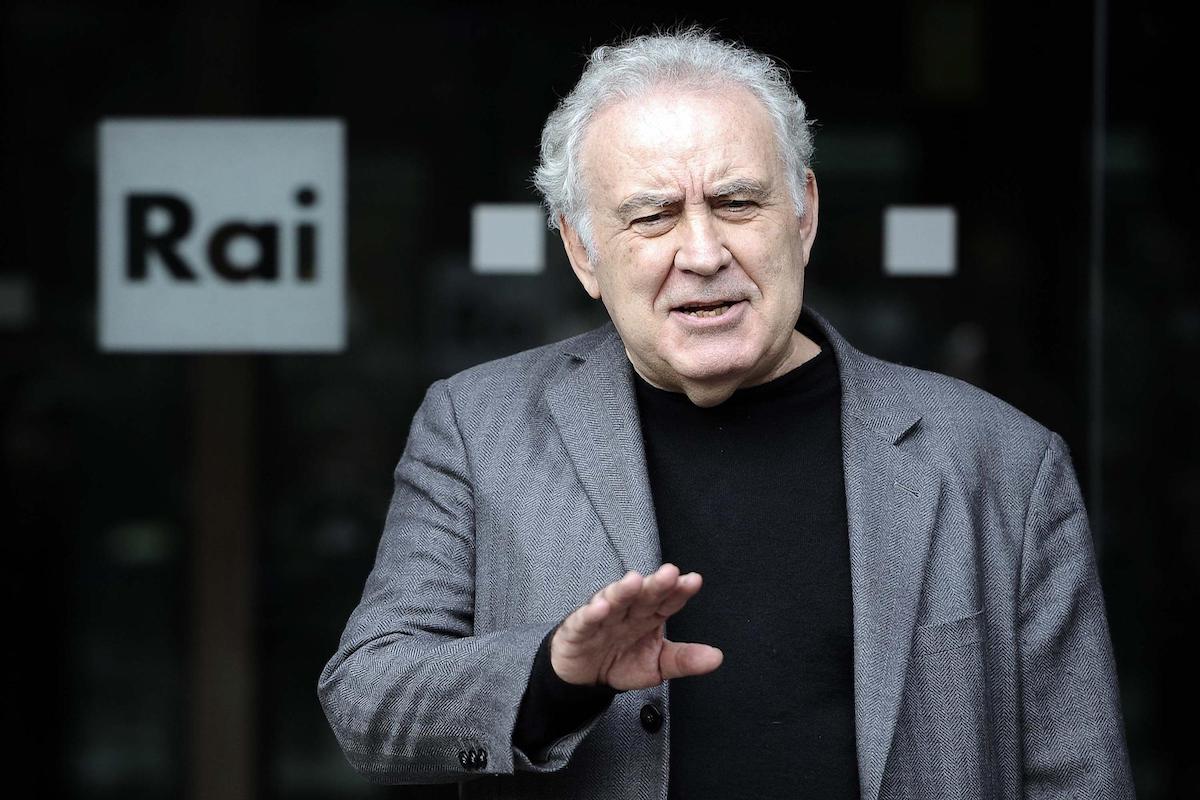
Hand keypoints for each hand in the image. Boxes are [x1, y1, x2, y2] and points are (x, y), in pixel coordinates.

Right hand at [549, 563, 722, 689]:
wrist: (584, 676)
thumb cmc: (620, 661)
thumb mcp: (657, 664)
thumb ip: (684, 660)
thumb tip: (716, 657)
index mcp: (649, 616)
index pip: (667, 601)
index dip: (679, 591)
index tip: (693, 581)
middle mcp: (628, 611)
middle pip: (644, 595)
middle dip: (656, 584)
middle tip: (670, 573)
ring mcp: (604, 617)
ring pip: (615, 600)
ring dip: (624, 590)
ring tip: (635, 582)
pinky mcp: (579, 628)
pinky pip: (586, 619)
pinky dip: (592, 613)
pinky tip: (601, 607)